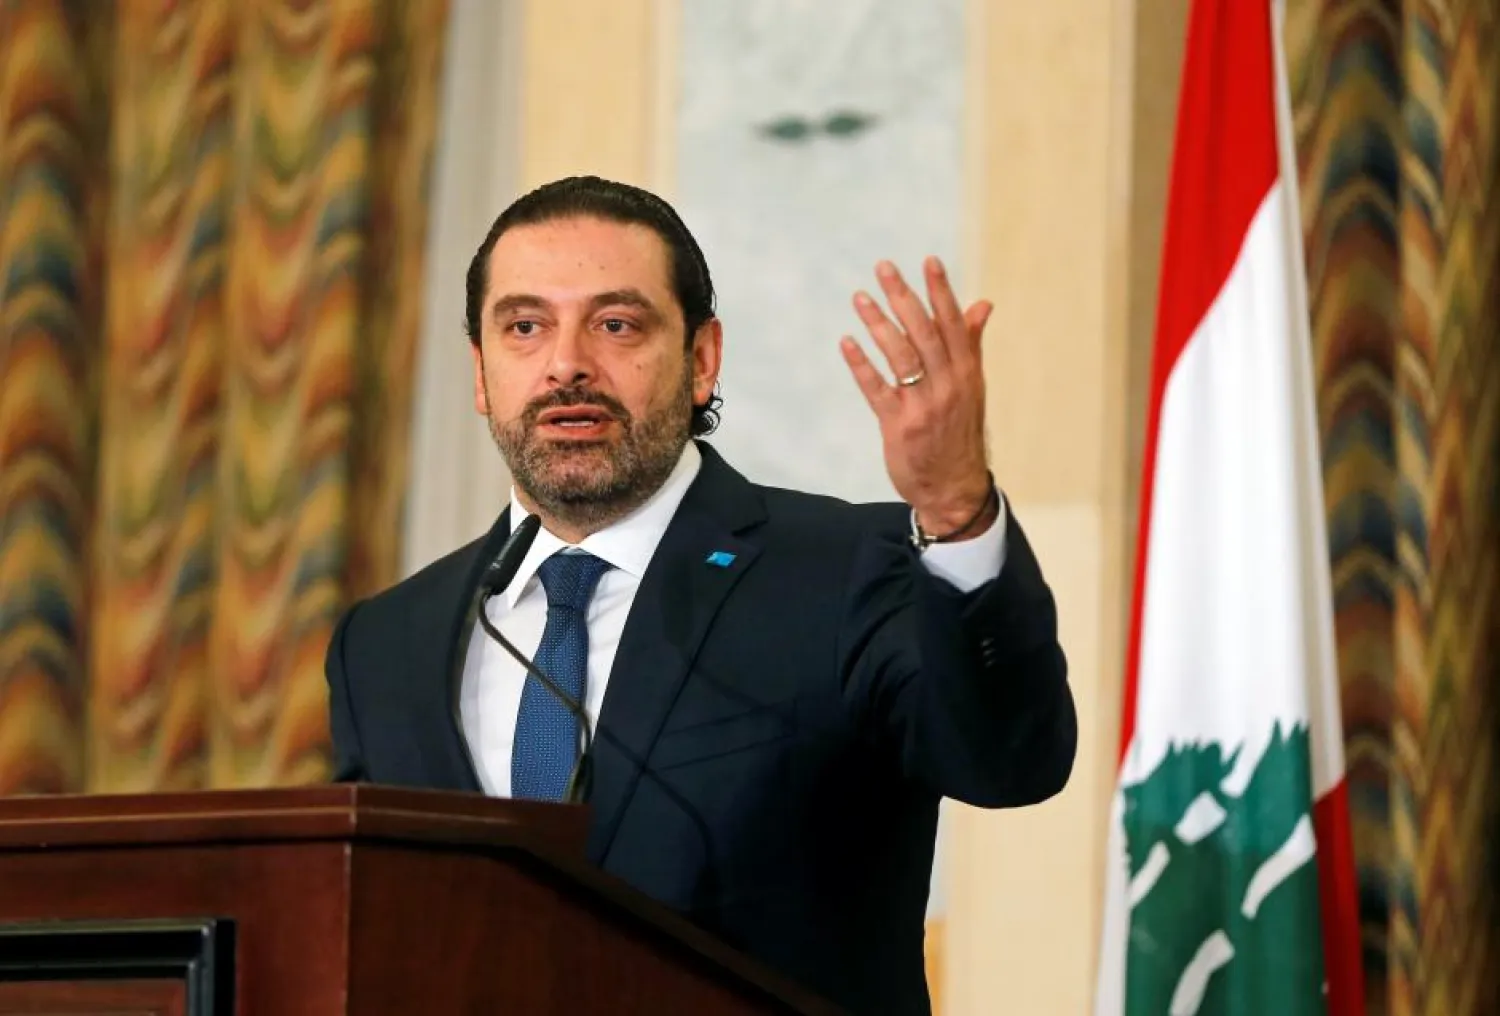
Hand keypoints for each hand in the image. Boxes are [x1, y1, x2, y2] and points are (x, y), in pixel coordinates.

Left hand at [840, 256, 996, 537]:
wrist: (954, 489)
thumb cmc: (960, 433)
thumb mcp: (972, 388)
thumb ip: (970, 343)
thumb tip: (982, 303)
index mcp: (967, 373)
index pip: (953, 324)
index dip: (941, 291)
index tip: (928, 261)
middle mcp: (948, 386)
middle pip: (924, 333)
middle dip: (904, 297)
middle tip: (883, 268)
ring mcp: (923, 406)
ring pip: (900, 357)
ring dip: (879, 324)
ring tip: (860, 297)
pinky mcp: (899, 426)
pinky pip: (878, 389)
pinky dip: (861, 365)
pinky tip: (847, 342)